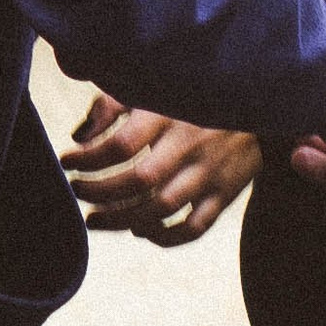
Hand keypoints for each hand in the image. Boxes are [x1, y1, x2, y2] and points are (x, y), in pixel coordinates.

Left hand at [62, 95, 261, 244]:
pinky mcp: (225, 193)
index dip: (88, 158)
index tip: (67, 161)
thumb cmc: (192, 96)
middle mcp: (190, 143)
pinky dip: (164, 238)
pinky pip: (193, 228)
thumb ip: (113, 105)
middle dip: (99, 193)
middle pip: (139, 180)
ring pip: (162, 208)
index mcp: (170, 112)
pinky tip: (140, 232)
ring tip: (95, 219)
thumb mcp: (154, 87)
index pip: (121, 144)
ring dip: (122, 220)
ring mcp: (210, 171)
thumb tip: (78, 136)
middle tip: (77, 192)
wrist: (259, 104)